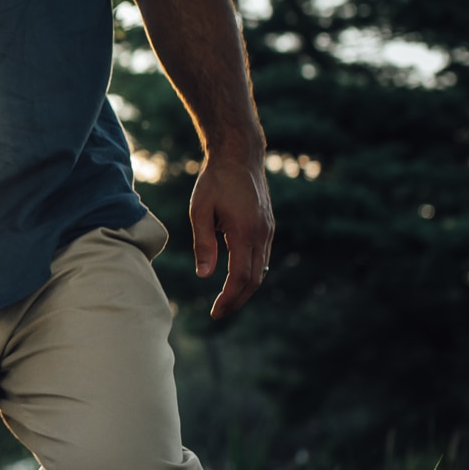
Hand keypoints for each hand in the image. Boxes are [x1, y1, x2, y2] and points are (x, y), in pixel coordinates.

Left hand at [190, 149, 273, 318]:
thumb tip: (204, 275)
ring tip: (226, 301)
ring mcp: (268, 230)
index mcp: (244, 231)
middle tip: (219, 313)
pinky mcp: (268, 226)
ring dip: (245, 289)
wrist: (240, 156)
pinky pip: (262, 257)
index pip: (240, 276)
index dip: (229, 298)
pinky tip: (236, 279)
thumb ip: (203, 243)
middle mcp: (262, 233)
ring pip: (261, 270)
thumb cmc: (215, 181)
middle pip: (255, 279)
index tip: (215, 313)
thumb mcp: (200, 210)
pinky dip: (251, 273)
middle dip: (237, 300)